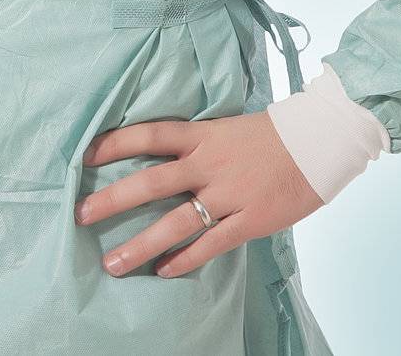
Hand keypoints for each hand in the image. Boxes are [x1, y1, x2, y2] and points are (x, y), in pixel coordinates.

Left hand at [75, 110, 324, 278]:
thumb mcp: (227, 128)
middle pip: (151, 182)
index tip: (85, 156)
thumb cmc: (271, 135)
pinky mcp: (250, 220)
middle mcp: (209, 163)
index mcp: (202, 135)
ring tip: (112, 264)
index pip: (149, 134)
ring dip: (141, 245)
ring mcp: (229, 193)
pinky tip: (163, 272)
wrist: (320, 142)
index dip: (115, 143)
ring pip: (176, 222)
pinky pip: (211, 244)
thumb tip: (160, 155)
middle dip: (113, 200)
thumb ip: (196, 144)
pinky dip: (185, 259)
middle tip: (80, 215)